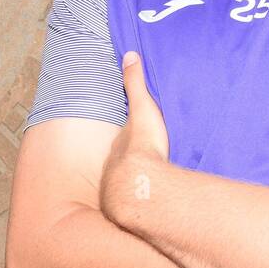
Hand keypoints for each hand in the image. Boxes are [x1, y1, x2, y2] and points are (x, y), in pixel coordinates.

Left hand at [100, 50, 169, 224]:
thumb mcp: (143, 109)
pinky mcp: (130, 212)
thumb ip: (136, 84)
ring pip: (129, 187)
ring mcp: (119, 191)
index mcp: (120, 147)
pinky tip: (154, 211)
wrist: (140, 187)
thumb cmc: (143, 147)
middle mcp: (114, 169)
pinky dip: (145, 205)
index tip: (139, 140)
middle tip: (148, 167)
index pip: (125, 140)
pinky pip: (138, 205)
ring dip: (138, 188)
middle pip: (124, 165)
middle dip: (133, 166)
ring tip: (152, 190)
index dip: (131, 138)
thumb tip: (129, 54)